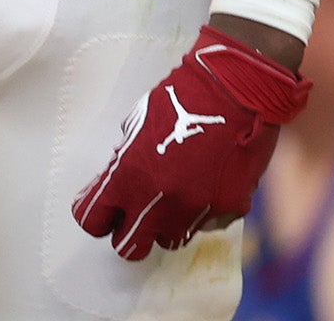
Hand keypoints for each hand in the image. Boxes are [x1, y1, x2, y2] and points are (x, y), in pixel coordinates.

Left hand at [70, 25, 308, 257]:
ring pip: (170, 239)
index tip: (105, 209)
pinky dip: (204, 211)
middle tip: (137, 214)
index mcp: (129, 177)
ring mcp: (194, 210)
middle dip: (129, 231)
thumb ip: (127, 157)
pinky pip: (207, 224)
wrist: (241, 86)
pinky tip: (209, 183)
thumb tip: (122, 176)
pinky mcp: (227, 210)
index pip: (93, 220)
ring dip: (168, 222)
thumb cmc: (187, 94)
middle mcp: (158, 202)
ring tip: (179, 192)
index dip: (98, 214)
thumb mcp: (140, 120)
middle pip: (128, 246)